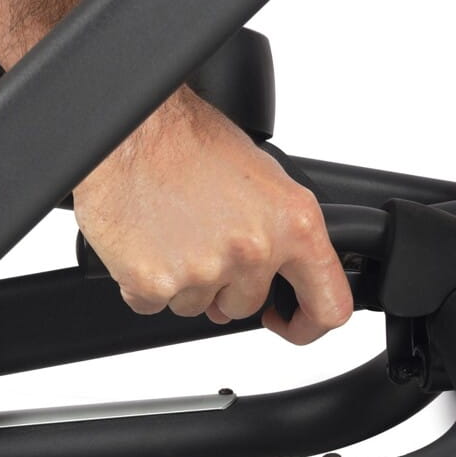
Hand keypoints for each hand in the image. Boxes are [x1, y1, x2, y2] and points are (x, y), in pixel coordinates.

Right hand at [73, 88, 353, 344]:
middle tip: (201, 241)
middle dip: (225, 286)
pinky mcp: (155, 283)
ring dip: (184, 281)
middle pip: (245, 306)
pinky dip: (146, 283)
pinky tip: (145, 241)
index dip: (307, 325)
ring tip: (170, 230)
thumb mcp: (262, 177)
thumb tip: (275, 275)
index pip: (328, 304)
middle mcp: (254, 251)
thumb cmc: (188, 141)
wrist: (128, 131)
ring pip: (198, 307)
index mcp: (292, 223)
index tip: (288, 321)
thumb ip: (278, 232)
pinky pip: (153, 305)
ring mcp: (204, 271)